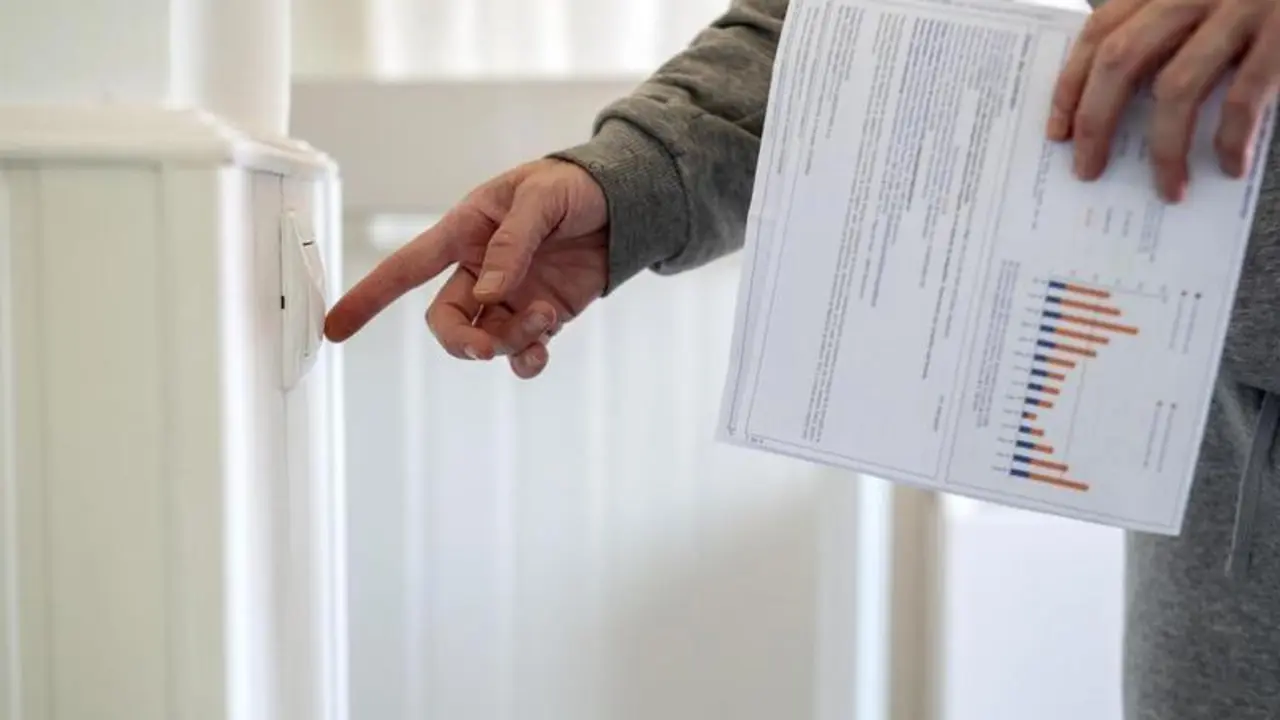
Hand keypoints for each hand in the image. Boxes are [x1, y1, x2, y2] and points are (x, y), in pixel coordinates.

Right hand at [324, 159, 608, 378]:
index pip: (406, 267)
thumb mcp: (540, 197)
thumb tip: (490, 292)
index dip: (368, 296)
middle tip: (489, 346)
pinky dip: (527, 360)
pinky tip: (543, 349)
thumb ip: (514, 242)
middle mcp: (479, 270)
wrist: (621, 204)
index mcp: (465, 232)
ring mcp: (509, 297)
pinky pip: (520, 352)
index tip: (335, 328)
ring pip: (486, 340)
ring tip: (546, 318)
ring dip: (510, 343)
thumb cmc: (571, 185)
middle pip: (446, 321)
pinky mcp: (540, 314)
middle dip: (463, 341)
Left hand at [1046, 0, 1279, 201]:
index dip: (1070, 83)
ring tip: (1166, 189)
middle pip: (1121, 60)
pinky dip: (1229, 139)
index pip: (1098, 31)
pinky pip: (1244, 97)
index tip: (1057, 132)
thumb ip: (1170, 30)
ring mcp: (1246, 6)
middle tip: (1088, 170)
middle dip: (1096, 122)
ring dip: (1163, 148)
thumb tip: (1118, 106)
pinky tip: (1227, 167)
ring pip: (1176, 87)